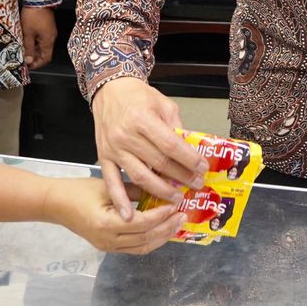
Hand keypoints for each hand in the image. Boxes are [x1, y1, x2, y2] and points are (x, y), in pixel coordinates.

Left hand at [20, 6, 57, 69]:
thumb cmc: (32, 16)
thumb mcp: (28, 33)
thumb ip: (28, 48)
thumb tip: (29, 61)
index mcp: (48, 41)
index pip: (46, 59)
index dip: (37, 64)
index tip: (27, 66)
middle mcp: (51, 37)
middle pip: (44, 52)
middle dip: (34, 57)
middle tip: (22, 59)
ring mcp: (50, 31)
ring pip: (42, 45)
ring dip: (33, 49)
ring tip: (22, 50)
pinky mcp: (47, 26)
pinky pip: (41, 38)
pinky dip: (34, 42)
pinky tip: (26, 41)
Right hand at [44, 176, 183, 254]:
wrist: (56, 204)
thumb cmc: (79, 190)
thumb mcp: (109, 186)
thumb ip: (135, 190)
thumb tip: (161, 189)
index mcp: (107, 224)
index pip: (143, 223)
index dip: (162, 214)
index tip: (176, 203)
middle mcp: (109, 240)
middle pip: (146, 238)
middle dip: (167, 227)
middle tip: (184, 215)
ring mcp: (108, 247)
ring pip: (142, 247)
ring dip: (162, 237)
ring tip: (177, 224)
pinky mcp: (108, 247)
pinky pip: (135, 248)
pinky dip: (150, 240)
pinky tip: (161, 230)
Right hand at [91, 78, 206, 219]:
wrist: (110, 90)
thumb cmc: (137, 96)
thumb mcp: (163, 104)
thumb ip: (176, 127)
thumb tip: (191, 150)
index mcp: (143, 119)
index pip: (171, 145)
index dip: (189, 159)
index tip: (202, 167)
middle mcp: (127, 136)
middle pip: (159, 163)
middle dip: (181, 176)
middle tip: (196, 184)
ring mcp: (114, 149)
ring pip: (140, 176)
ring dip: (160, 190)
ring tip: (176, 197)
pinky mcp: (104, 157)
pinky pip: (112, 182)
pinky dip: (120, 200)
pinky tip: (130, 214)